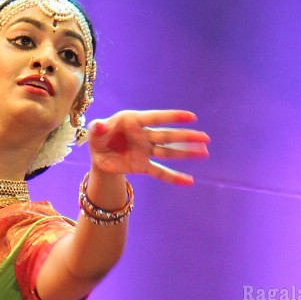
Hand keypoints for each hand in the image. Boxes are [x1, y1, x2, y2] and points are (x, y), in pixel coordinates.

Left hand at [85, 110, 209, 186]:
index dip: (173, 117)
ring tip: (204, 152)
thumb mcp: (94, 132)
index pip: (155, 118)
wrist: (99, 153)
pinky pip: (160, 172)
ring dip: (186, 153)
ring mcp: (145, 151)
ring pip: (168, 152)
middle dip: (186, 137)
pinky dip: (174, 177)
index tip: (191, 117)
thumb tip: (98, 126)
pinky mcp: (143, 166)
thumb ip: (97, 128)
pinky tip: (189, 182)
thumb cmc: (99, 136)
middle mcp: (143, 135)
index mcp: (133, 121)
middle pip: (167, 136)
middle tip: (205, 138)